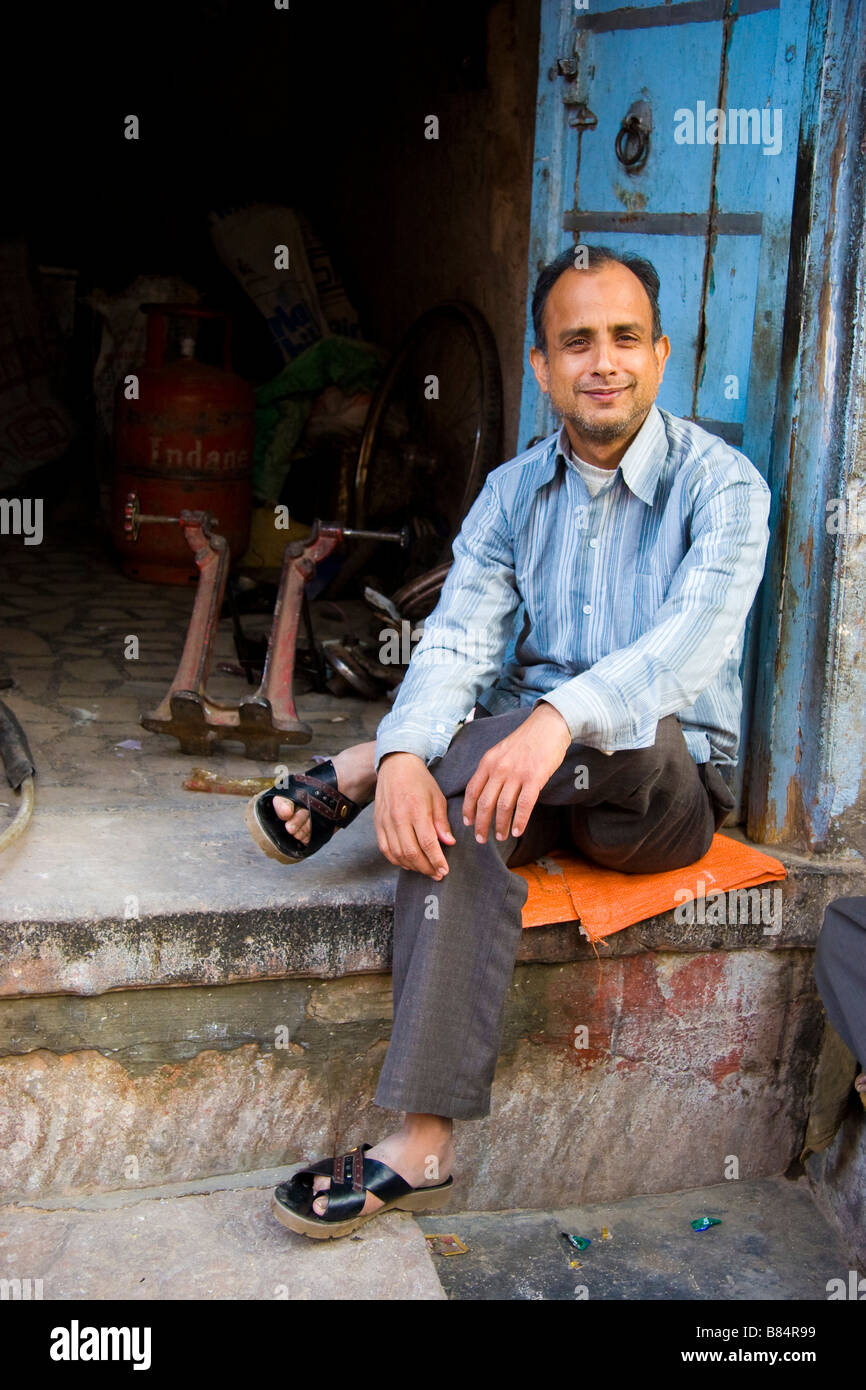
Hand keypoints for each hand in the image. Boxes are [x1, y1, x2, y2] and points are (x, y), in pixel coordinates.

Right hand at [374, 752, 455, 878]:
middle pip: (411, 853)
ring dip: (412, 867)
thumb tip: (449, 843)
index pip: (428, 843)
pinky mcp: (377, 824)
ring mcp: (386, 822)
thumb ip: (442, 822)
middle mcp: (399, 818)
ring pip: (397, 854)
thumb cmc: (420, 781)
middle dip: (426, 868)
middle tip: (437, 874)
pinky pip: (385, 849)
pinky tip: (407, 863)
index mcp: (417, 810)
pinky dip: (396, 860)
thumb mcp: (437, 797)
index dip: (437, 860)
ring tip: (425, 870)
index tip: (445, 870)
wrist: (396, 766)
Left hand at [461, 702, 571, 843]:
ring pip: (503, 807)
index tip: (467, 823)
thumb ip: (492, 769)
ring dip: (500, 826)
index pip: (472, 790)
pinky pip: (524, 805)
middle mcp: (499, 768)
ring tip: (501, 837)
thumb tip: (485, 792)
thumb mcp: (501, 751)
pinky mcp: (535, 778)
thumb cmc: (526, 740)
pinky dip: (520, 821)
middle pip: (484, 803)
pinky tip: (517, 831)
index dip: (468, 810)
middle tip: (481, 839)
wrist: (548, 726)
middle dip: (481, 824)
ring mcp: (517, 773)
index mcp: (488, 761)